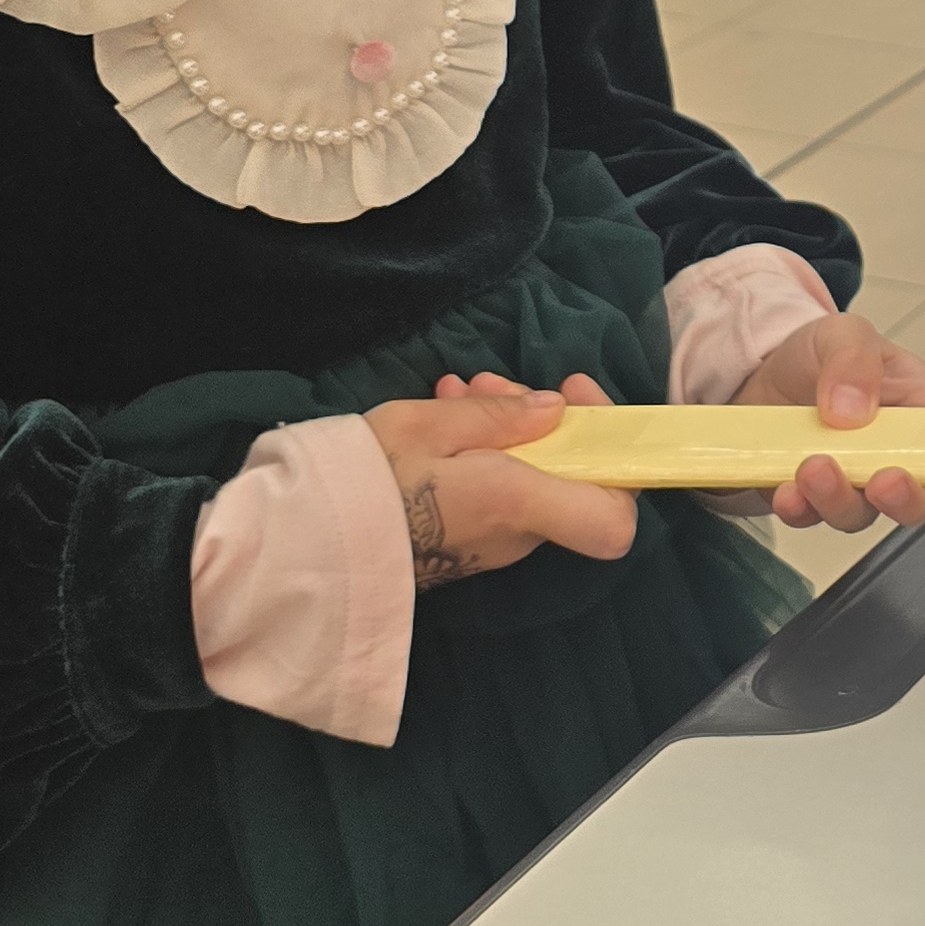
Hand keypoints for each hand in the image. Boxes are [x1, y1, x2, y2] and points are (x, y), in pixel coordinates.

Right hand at [367, 373, 638, 584]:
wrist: (308, 542)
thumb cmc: (369, 480)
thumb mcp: (427, 426)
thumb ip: (498, 417)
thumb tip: (554, 411)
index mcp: (517, 504)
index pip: (614, 519)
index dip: (616, 459)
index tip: (577, 407)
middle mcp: (517, 534)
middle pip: (568, 477)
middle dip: (542, 420)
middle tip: (493, 381)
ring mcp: (494, 544)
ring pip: (530, 477)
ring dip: (505, 428)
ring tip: (457, 389)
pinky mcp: (468, 542)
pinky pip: (499, 491)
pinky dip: (484, 451)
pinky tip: (446, 415)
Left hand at [733, 313, 924, 533]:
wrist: (755, 375)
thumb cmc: (816, 355)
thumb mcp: (841, 334)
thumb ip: (853, 359)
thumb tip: (852, 408)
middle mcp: (898, 457)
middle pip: (924, 499)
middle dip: (907, 500)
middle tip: (885, 481)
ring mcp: (855, 484)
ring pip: (863, 515)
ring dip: (840, 500)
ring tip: (811, 468)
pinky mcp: (812, 501)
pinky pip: (813, 519)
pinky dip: (799, 509)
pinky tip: (785, 490)